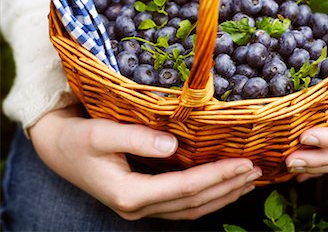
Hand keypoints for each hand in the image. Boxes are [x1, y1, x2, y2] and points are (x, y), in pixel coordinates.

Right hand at [29, 106, 260, 220]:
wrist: (56, 146)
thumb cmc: (75, 137)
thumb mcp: (99, 134)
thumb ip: (134, 138)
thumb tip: (172, 145)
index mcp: (129, 194)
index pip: (183, 188)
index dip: (216, 176)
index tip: (243, 163)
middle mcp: (137, 206)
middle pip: (193, 202)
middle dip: (227, 186)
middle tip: (255, 170)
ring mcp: (141, 206)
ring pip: (191, 208)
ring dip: (222, 194)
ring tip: (248, 180)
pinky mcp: (144, 198)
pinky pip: (182, 203)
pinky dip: (207, 196)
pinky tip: (223, 185)